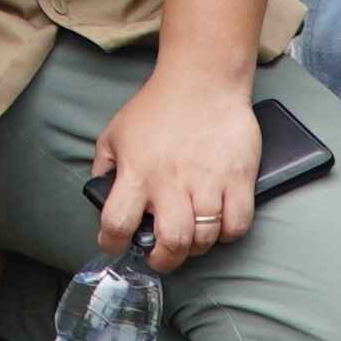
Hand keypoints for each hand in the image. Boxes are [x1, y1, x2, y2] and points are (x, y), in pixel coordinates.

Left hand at [89, 67, 264, 273]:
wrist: (203, 79)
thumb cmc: (157, 107)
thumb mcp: (115, 132)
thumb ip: (104, 166)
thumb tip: (101, 194)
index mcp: (137, 172)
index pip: (117, 222)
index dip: (112, 243)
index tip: (115, 245)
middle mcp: (171, 182)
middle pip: (170, 242)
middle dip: (164, 260)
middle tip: (161, 257)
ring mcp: (208, 182)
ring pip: (205, 239)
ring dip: (196, 247)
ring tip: (190, 239)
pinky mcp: (239, 178)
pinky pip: (237, 225)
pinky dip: (228, 233)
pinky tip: (219, 224)